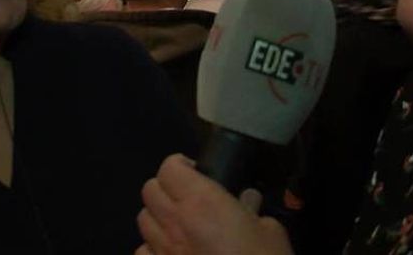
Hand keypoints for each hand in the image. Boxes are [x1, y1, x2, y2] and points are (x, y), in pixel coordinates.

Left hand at [135, 154, 293, 254]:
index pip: (170, 168)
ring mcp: (162, 252)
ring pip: (143, 220)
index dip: (181, 166)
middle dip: (167, 188)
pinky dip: (154, 250)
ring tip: (180, 226)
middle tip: (189, 198)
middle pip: (150, 190)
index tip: (198, 173)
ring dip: (158, 217)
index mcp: (201, 203)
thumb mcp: (270, 232)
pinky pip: (143, 252)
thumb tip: (247, 202)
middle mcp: (174, 223)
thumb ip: (252, 211)